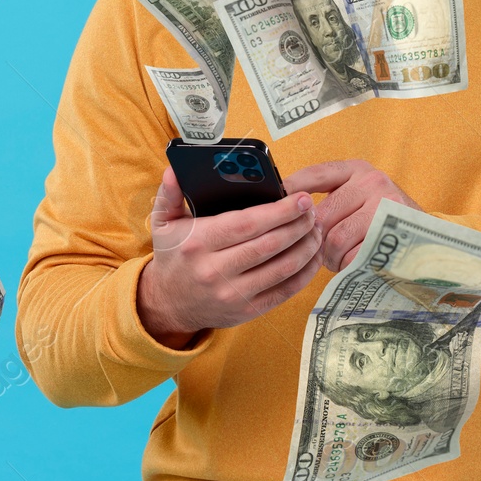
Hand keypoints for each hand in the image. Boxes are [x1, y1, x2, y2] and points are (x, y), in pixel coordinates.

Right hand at [137, 168, 323, 346]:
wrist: (168, 305)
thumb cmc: (173, 257)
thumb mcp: (163, 223)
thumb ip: (169, 194)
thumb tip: (174, 170)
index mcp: (199, 243)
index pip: (247, 224)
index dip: (279, 211)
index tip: (300, 197)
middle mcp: (216, 271)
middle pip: (270, 244)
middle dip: (298, 225)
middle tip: (313, 210)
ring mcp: (234, 294)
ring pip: (283, 268)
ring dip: (307, 247)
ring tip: (317, 229)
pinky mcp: (248, 311)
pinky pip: (285, 291)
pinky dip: (305, 273)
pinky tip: (313, 256)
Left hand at [283, 159, 422, 271]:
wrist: (426, 237)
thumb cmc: (380, 218)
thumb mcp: (357, 196)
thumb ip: (328, 198)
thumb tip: (281, 209)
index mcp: (356, 169)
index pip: (314, 175)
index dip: (291, 191)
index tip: (274, 206)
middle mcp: (372, 181)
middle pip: (321, 215)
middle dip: (314, 239)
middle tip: (316, 250)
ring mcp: (385, 206)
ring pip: (335, 238)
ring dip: (330, 256)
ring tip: (336, 258)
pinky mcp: (393, 233)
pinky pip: (353, 256)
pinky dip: (347, 266)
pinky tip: (352, 263)